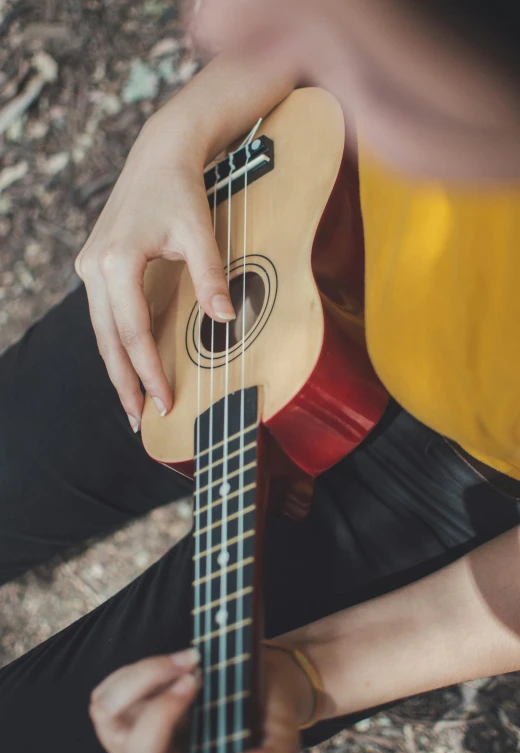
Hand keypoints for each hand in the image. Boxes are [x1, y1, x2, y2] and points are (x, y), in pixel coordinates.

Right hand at [75, 111, 234, 432]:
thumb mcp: (200, 231)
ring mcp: (90, 265)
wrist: (160, 153)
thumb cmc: (182, 190)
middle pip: (108, 339)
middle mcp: (94, 265)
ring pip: (101, 330)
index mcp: (117, 259)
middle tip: (138, 420)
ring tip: (132, 400)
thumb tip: (226, 320)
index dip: (149, 370)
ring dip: (117, 366)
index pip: (133, 331)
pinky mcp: (94, 263)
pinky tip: (129, 360)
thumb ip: (211, 276)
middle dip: (124, 382)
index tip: (165, 402)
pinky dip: (116, 342)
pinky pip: (104, 314)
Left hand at [90, 647, 311, 752]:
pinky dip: (140, 669)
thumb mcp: (283, 743)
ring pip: (107, 710)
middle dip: (161, 700)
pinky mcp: (124, 715)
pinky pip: (108, 690)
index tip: (197, 683)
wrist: (261, 687)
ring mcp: (131, 744)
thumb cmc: (269, 722)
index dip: (164, 721)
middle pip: (129, 748)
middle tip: (199, 670)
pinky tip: (176, 666)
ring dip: (147, 676)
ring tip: (190, 660)